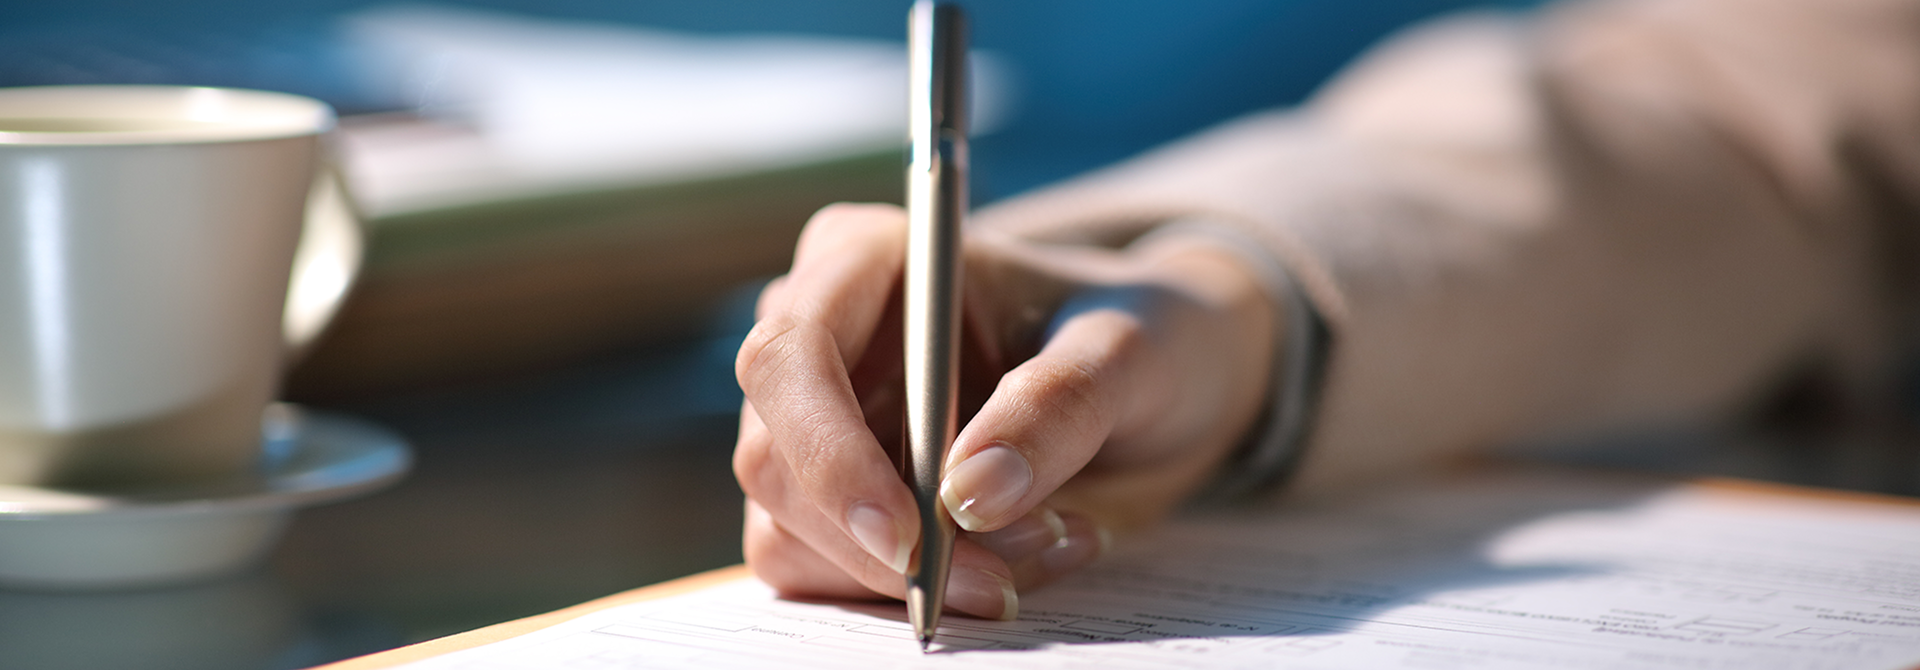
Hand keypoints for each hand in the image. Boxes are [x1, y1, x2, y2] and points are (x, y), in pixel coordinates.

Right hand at [733, 203, 1276, 618]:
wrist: (1163, 383)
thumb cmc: (1142, 334)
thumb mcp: (1131, 350)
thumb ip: (1059, 403)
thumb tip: (970, 492)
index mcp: (864, 259)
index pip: (789, 357)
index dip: (830, 454)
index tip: (913, 537)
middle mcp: (818, 336)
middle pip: (775, 460)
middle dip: (885, 543)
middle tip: (1004, 578)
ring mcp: (812, 423)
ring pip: (789, 532)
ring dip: (908, 576)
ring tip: (1050, 545)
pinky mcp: (829, 499)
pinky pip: (825, 573)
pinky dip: (911, 592)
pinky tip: (1016, 562)